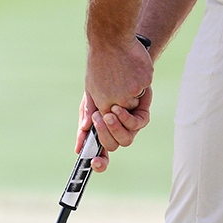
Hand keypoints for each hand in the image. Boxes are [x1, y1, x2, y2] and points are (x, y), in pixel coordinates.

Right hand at [77, 38, 154, 171]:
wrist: (119, 58)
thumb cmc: (102, 79)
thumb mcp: (91, 98)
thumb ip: (86, 119)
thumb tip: (79, 145)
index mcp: (103, 129)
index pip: (101, 153)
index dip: (99, 163)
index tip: (93, 164)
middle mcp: (118, 129)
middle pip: (113, 146)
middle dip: (105, 135)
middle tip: (99, 118)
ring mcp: (131, 123)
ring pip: (126, 139)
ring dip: (115, 128)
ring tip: (108, 112)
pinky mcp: (143, 113)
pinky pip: (137, 124)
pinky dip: (126, 118)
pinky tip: (117, 107)